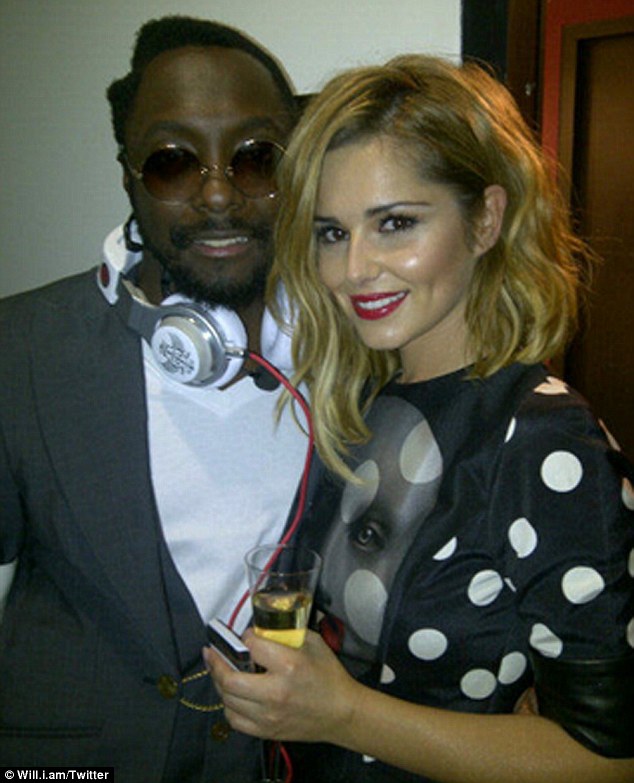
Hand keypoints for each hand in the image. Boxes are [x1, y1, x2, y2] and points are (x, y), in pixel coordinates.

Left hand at [204, 628, 357, 742]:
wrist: (341, 713)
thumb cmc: (329, 676)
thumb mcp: (313, 643)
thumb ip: (285, 634)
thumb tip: (261, 627)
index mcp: (288, 665)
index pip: (251, 646)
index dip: (245, 637)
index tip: (246, 636)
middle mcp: (275, 692)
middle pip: (230, 678)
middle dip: (216, 662)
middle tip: (211, 652)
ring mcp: (269, 715)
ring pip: (228, 699)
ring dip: (219, 682)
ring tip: (218, 671)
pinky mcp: (266, 731)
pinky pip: (234, 719)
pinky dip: (228, 705)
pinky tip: (231, 694)